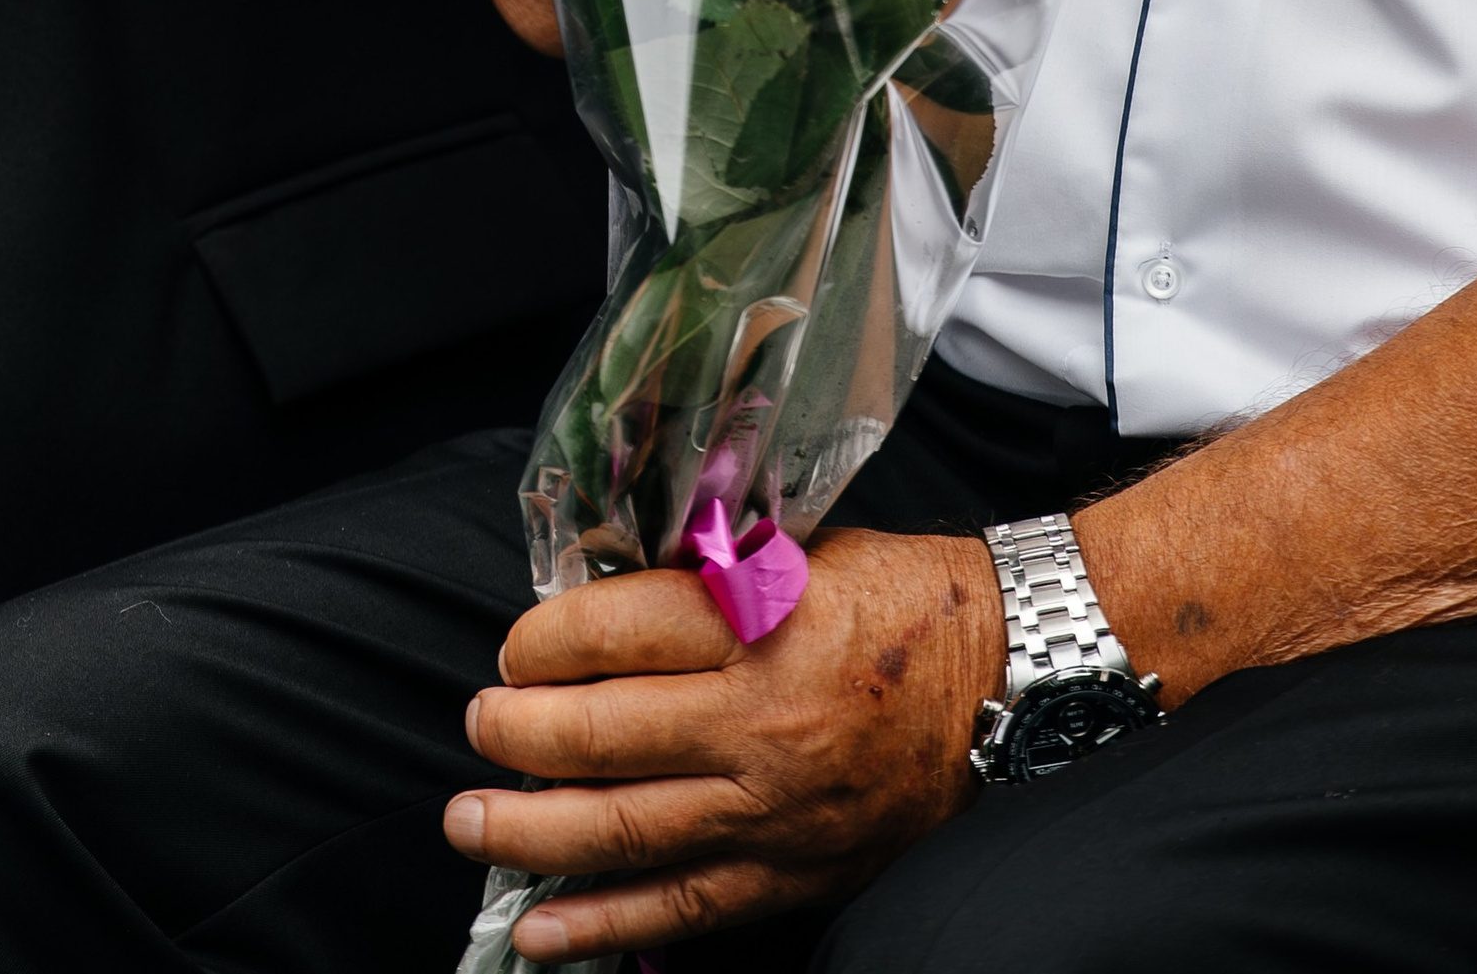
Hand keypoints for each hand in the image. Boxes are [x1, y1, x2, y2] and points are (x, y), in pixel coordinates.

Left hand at [446, 530, 1000, 956]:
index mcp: (761, 620)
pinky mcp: (795, 875)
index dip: (540, 642)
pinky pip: (682, 908)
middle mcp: (762, 723)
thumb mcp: (795, 551)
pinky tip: (539, 926)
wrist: (1006, 682)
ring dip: (529, 831)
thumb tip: (588, 608)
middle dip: (515, 733)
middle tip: (479, 725)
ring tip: (470, 821)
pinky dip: (602, 923)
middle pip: (602, 735)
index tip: (515, 648)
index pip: (612, 633)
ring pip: (624, 830)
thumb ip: (696, 580)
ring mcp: (777, 811)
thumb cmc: (898, 601)